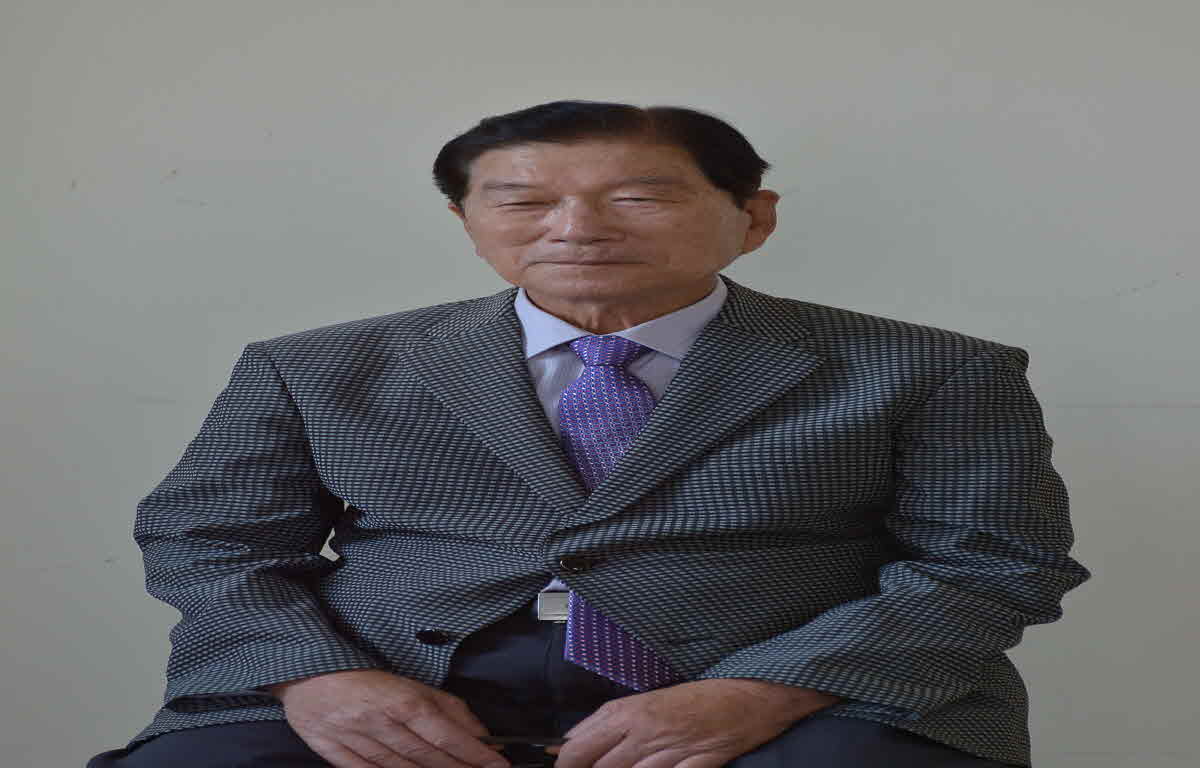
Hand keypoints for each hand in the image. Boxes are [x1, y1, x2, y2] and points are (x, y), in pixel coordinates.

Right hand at [267, 669, 509, 767]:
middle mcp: (379, 721)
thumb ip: (444, 705)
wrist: (305, 669)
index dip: (475, 752)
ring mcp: (355, 739)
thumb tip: (477, 730)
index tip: (497, 763)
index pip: (446, 734)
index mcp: (400, 699)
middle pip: (428, 755)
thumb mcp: (409, 680)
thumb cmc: (360, 671)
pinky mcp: (334, 752)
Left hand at [543, 678, 841, 767]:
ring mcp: (672, 751)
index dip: (565, 764)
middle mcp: (646, 731)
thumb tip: (573, 740)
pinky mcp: (697, 765)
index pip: (579, 746)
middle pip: (598, 767)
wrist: (752, 691)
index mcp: (630, 711)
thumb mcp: (650, 700)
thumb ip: (612, 721)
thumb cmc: (701, 696)